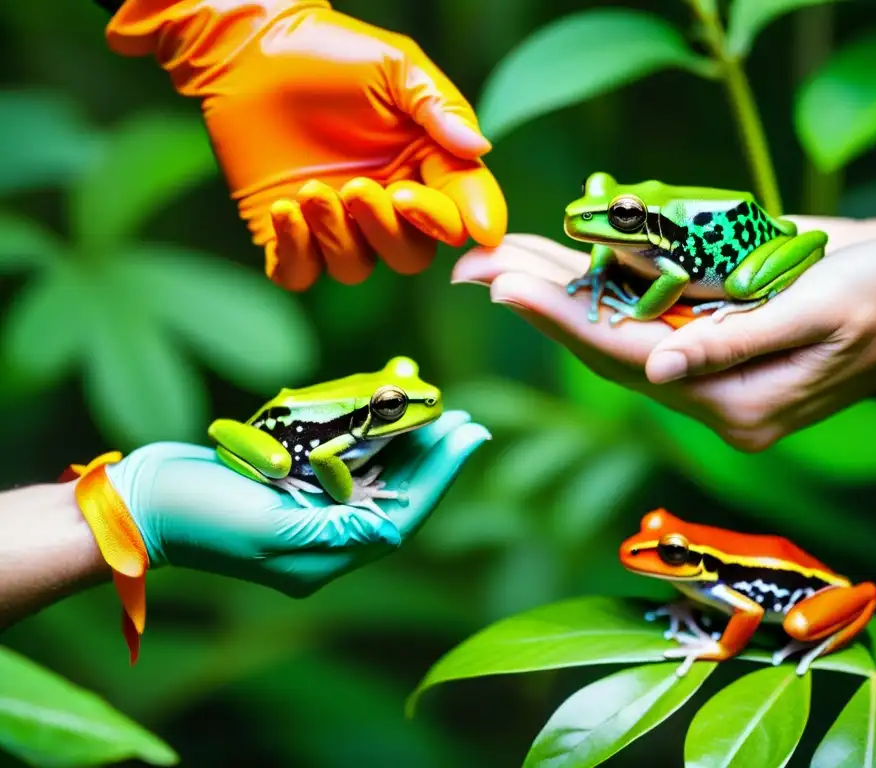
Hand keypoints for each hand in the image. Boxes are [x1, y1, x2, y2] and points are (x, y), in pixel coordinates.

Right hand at [104, 411, 488, 595]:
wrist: (144, 503)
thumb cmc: (200, 517)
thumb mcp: (267, 528)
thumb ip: (333, 531)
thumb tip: (392, 529)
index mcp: (323, 558)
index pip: (401, 517)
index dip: (440, 475)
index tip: (470, 433)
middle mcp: (324, 542)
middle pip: (395, 498)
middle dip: (432, 459)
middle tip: (465, 419)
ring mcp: (307, 517)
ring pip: (375, 482)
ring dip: (407, 448)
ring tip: (438, 413)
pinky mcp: (291, 493)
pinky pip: (344, 468)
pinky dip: (368, 442)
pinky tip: (387, 417)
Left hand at [106, 0, 506, 289]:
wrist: (253, 50)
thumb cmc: (332, 53)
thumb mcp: (397, 67)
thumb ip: (440, 108)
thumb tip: (479, 150)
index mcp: (423, 168)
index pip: (459, 209)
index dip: (474, 222)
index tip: (481, 232)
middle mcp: (385, 204)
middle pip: (410, 254)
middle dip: (390, 231)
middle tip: (361, 190)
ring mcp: (337, 222)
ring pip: (356, 267)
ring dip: (337, 236)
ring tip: (311, 190)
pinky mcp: (288, 231)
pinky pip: (300, 272)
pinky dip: (296, 253)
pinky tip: (285, 211)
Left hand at [453, 234, 875, 449]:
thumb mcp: (820, 316)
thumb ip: (735, 348)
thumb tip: (656, 372)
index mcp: (735, 404)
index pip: (629, 357)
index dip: (564, 318)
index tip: (506, 284)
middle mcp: (710, 396)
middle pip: (607, 347)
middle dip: (543, 304)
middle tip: (476, 267)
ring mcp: (708, 372)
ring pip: (616, 330)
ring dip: (560, 292)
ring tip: (500, 258)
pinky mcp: (713, 344)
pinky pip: (642, 317)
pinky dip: (600, 288)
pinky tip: (562, 261)